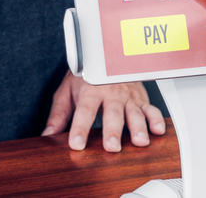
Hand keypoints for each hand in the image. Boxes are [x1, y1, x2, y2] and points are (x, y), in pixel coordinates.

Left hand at [42, 73, 164, 151]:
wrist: (105, 57)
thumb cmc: (85, 77)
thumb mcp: (67, 92)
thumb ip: (59, 114)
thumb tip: (47, 134)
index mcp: (90, 91)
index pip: (84, 111)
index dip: (80, 128)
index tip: (76, 144)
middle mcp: (111, 93)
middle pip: (112, 113)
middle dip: (112, 130)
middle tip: (112, 147)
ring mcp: (128, 96)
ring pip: (134, 112)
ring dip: (138, 127)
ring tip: (139, 142)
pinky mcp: (141, 100)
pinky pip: (151, 109)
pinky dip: (156, 119)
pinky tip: (158, 131)